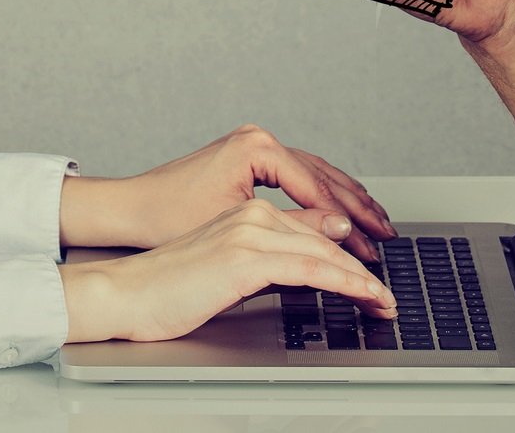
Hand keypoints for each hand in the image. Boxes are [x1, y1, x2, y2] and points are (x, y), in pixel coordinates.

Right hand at [58, 197, 396, 342]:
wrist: (127, 293)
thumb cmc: (168, 286)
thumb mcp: (229, 269)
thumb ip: (269, 257)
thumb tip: (310, 255)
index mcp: (247, 212)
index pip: (313, 228)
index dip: (349, 252)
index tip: (370, 278)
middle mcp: (252, 214)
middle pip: (326, 237)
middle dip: (363, 266)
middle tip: (387, 294)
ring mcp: (249, 232)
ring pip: (325, 250)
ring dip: (362, 278)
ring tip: (383, 301)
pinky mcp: (246, 256)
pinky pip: (311, 268)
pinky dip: (345, 282)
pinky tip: (364, 295)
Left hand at [91, 124, 396, 261]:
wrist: (132, 209)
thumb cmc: (170, 217)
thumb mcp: (239, 227)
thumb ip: (294, 226)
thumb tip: (341, 228)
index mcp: (258, 149)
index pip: (318, 189)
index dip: (350, 223)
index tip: (372, 249)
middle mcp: (259, 140)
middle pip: (323, 177)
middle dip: (359, 210)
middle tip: (388, 238)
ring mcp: (255, 147)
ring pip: (316, 174)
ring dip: (348, 201)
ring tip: (378, 225)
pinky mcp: (251, 160)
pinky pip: (300, 176)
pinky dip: (325, 195)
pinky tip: (345, 212)